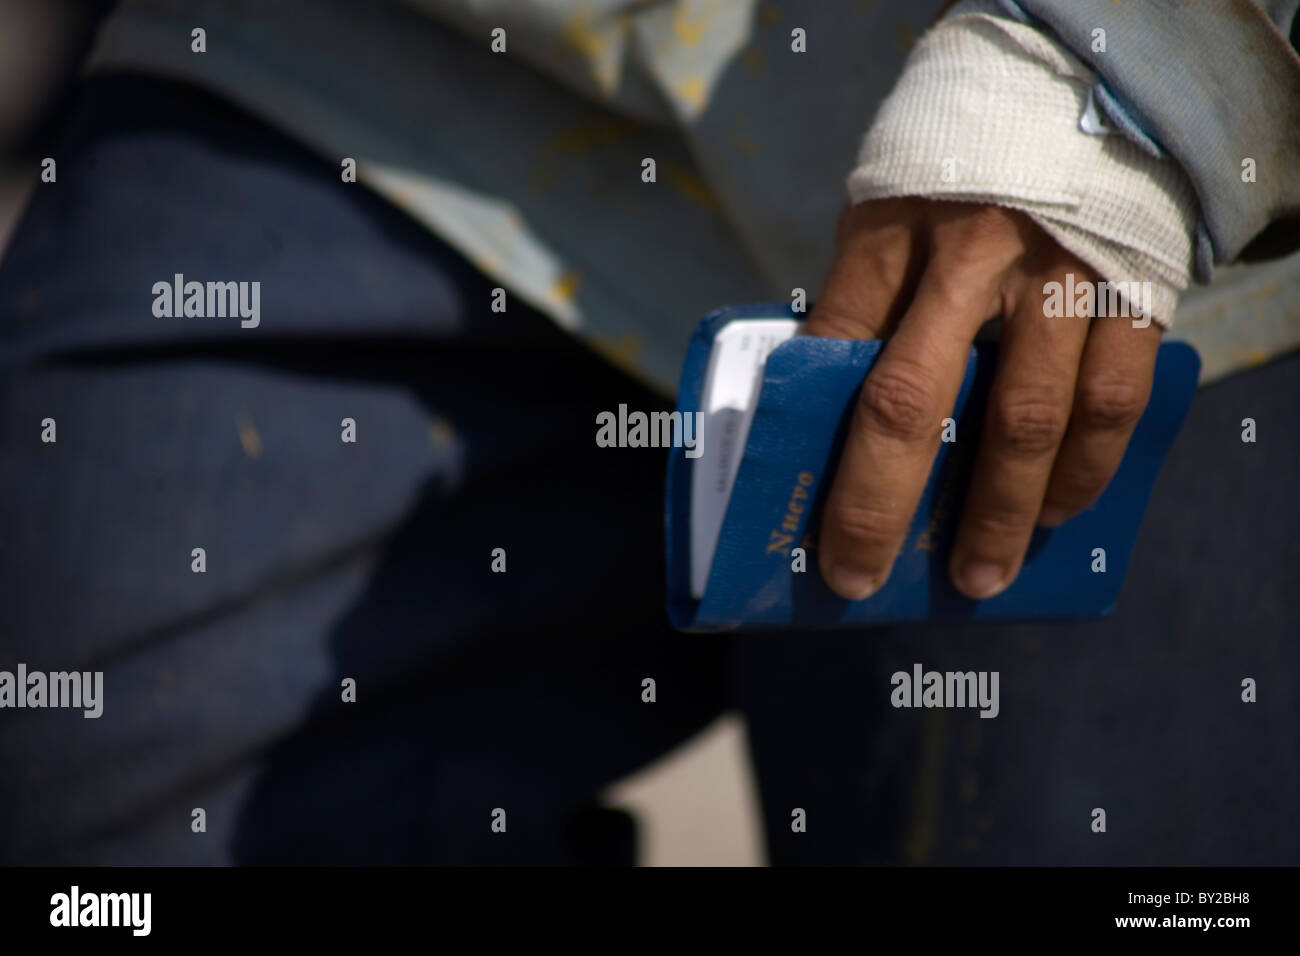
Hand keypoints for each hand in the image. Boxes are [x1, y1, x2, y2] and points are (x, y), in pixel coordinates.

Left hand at [804, 197, 1160, 600]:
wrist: (1072, 95)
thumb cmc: (954, 174)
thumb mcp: (882, 216)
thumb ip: (857, 302)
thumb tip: (814, 406)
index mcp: (891, 233)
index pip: (833, 352)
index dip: (806, 434)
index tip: (795, 514)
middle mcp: (969, 257)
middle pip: (913, 402)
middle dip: (881, 505)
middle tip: (860, 577)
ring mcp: (1057, 275)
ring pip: (1025, 420)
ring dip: (998, 513)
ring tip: (980, 577)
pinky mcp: (1130, 290)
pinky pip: (1111, 400)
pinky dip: (1085, 470)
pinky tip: (1060, 515)